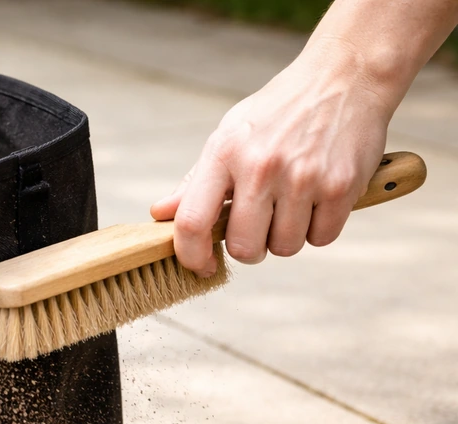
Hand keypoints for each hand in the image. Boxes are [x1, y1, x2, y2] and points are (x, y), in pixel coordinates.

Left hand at [150, 42, 391, 276]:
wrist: (345, 75)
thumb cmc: (279, 111)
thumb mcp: (228, 135)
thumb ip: (195, 181)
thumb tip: (160, 214)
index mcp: (224, 153)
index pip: (192, 222)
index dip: (191, 255)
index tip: (202, 265)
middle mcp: (260, 166)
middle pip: (243, 247)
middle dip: (249, 249)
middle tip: (258, 226)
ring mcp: (302, 177)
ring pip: (285, 248)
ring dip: (287, 237)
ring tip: (292, 203)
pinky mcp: (340, 185)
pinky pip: (321, 238)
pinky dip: (319, 228)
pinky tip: (318, 199)